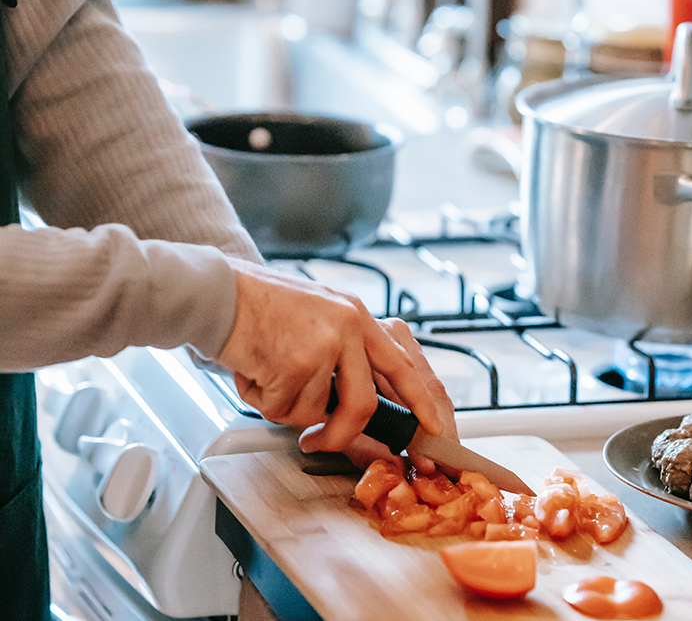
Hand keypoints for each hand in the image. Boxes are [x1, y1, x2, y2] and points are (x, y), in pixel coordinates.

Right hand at [216, 258, 453, 458]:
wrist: (216, 290)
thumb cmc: (260, 307)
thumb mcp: (319, 315)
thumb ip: (344, 352)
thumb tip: (355, 404)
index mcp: (358, 317)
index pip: (402, 366)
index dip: (421, 402)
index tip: (434, 430)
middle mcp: (348, 328)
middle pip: (364, 406)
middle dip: (340, 435)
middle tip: (317, 442)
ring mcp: (323, 345)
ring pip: (314, 413)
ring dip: (283, 406)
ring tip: (265, 374)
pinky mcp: (294, 363)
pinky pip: (283, 409)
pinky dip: (261, 401)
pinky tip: (251, 371)